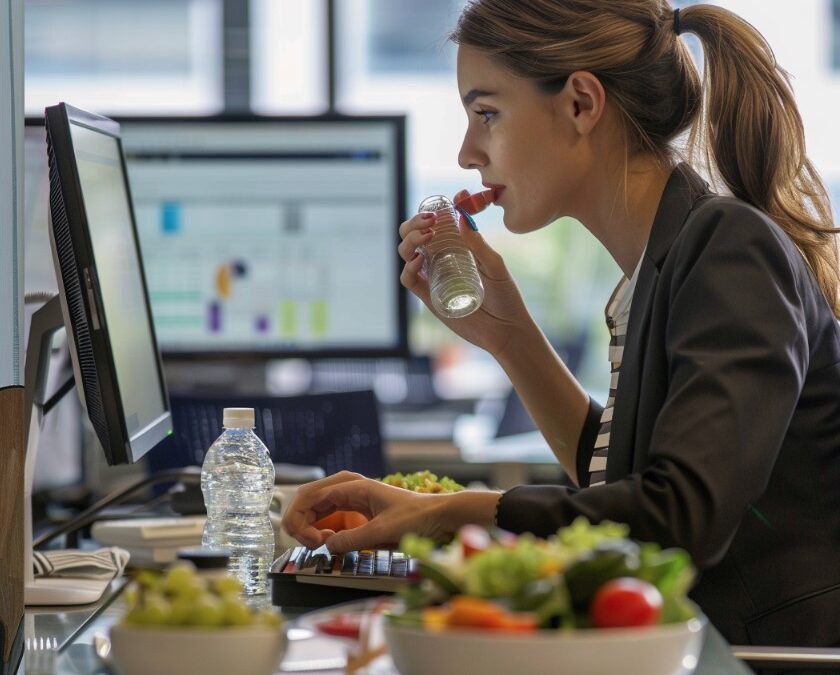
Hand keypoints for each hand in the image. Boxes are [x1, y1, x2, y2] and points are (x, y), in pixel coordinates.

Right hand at [280, 471, 449, 551]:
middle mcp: (347, 488)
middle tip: (310, 545)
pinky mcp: (354, 512)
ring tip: (320, 545)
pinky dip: (319, 530)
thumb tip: (327, 547)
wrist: (438, 517)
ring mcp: (350, 499)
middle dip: (300, 521)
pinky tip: (327, 543)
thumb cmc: (416, 517)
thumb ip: (353, 539)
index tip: (312, 543)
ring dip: (308, 527)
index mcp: (353, 486)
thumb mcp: (384, 530)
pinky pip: (326, 517)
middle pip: (307, 499)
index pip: (311, 497)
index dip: (302, 520)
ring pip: (314, 508)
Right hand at [398, 189, 535, 356]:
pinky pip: (409, 280)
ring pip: (407, 254)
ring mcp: (433, 278)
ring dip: (410, 240)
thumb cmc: (506, 297)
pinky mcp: (429, 297)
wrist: (506, 331)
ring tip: (426, 235)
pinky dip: (408, 268)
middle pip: (413, 237)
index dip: (429, 212)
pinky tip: (418, 260)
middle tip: (428, 220)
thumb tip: (462, 215)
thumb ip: (479, 243)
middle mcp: (441, 261)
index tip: (438, 207)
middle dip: (414, 224)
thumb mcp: (495, 266)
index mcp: (456, 249)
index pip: (434, 226)